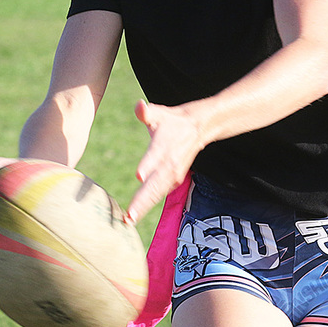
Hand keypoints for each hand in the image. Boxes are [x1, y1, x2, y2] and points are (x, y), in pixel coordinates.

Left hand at [125, 99, 201, 224]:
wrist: (198, 128)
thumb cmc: (173, 121)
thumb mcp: (160, 113)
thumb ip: (147, 112)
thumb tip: (139, 106)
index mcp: (163, 147)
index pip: (154, 158)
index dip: (148, 166)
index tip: (139, 175)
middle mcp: (169, 164)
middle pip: (155, 185)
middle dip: (142, 200)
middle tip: (129, 216)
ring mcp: (173, 175)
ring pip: (157, 193)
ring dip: (144, 207)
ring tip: (129, 220)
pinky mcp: (173, 180)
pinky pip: (159, 194)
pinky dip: (148, 205)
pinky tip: (135, 215)